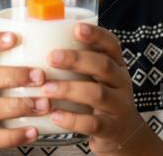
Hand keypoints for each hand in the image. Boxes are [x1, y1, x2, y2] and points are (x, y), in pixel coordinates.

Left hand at [41, 23, 154, 154]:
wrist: (125, 134)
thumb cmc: (101, 98)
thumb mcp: (98, 77)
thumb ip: (78, 63)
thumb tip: (38, 42)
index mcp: (117, 65)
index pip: (111, 44)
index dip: (96, 35)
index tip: (77, 28)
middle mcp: (121, 83)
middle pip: (103, 66)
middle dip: (77, 59)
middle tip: (51, 57)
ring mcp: (118, 106)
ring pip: (97, 94)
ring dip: (69, 89)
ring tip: (46, 88)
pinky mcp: (111, 129)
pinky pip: (93, 124)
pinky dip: (72, 119)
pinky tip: (54, 115)